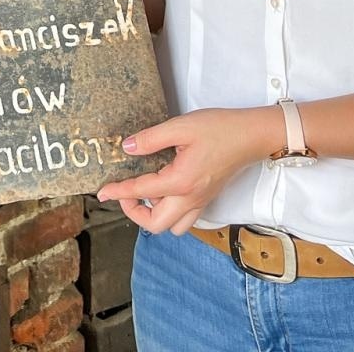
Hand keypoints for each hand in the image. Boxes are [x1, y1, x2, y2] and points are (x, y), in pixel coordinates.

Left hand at [95, 107, 280, 235]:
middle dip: (134, 212)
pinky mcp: (207, 199)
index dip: (118, 192)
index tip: (101, 192)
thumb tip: (128, 148)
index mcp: (180, 181)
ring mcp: (201, 202)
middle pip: (156, 224)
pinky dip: (170, 213)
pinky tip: (165, 193)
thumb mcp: (180, 126)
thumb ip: (151, 139)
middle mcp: (190, 198)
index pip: (141, 191)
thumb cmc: (219, 129)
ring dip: (154, 216)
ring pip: (173, 227)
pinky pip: (186, 219)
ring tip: (145, 194)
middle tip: (124, 193)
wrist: (251, 136)